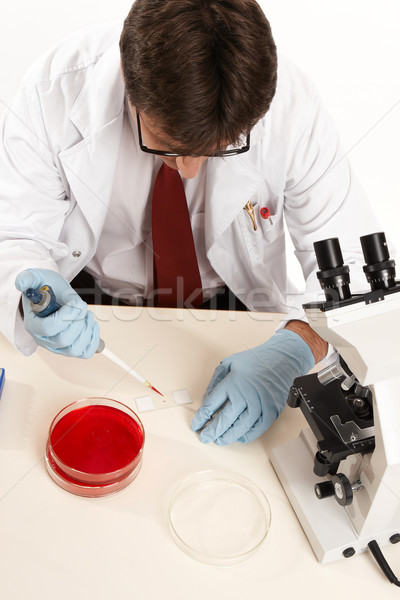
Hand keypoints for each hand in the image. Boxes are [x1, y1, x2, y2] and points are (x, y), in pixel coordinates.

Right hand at [15, 268, 99, 357]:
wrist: (53, 294)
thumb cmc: (45, 286)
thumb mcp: (37, 277)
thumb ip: (28, 278)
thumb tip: (22, 283)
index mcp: (32, 324)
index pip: (49, 328)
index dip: (67, 316)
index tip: (77, 302)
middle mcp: (43, 339)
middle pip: (64, 340)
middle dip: (78, 321)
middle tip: (82, 305)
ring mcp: (56, 347)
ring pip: (75, 349)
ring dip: (87, 330)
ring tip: (87, 314)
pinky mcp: (69, 348)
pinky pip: (85, 353)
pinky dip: (93, 340)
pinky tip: (92, 324)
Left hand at [191, 329, 314, 444]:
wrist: (283, 358)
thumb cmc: (256, 360)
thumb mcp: (229, 363)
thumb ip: (215, 382)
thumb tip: (207, 400)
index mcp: (232, 383)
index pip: (211, 406)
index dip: (201, 418)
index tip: (196, 424)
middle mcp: (245, 396)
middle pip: (224, 420)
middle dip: (211, 431)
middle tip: (204, 437)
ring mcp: (260, 405)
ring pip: (240, 428)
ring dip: (227, 437)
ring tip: (219, 440)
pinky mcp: (271, 411)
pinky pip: (257, 429)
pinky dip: (247, 435)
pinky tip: (238, 437)